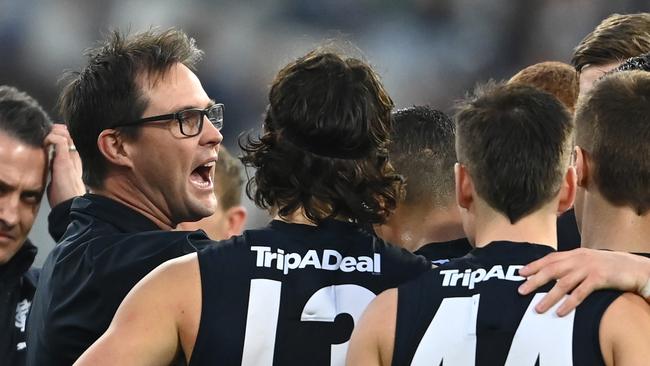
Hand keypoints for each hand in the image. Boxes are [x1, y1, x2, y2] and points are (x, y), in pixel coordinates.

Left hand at [45, 123, 84, 206]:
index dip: (61, 140)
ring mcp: (70, 158)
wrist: (72, 204)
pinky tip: (46, 140)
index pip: (69, 148)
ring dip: (55, 132)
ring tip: (48, 132)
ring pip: (66, 137)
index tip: (52, 138)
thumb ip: (56, 179)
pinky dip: (52, 137)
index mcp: (73, 166)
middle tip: (51, 130)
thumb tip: (50, 179)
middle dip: (59, 133)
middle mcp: (74, 160)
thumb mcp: (59, 186)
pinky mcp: (65, 159)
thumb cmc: (65, 200)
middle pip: (69, 140)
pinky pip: (60, 141)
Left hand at [517, 248, 649, 315]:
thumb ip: (572, 264)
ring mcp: (589, 268)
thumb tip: (553, 273)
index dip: (534, 265)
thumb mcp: (588, 261)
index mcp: (575, 253)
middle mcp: (579, 258)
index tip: (521, 273)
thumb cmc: (609, 266)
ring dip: (548, 297)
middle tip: (521, 291)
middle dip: (534, 280)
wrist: (634, 267)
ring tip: (538, 308)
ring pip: (563, 283)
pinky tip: (560, 312)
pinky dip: (569, 303)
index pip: (550, 258)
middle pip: (551, 270)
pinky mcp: (600, 278)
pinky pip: (580, 292)